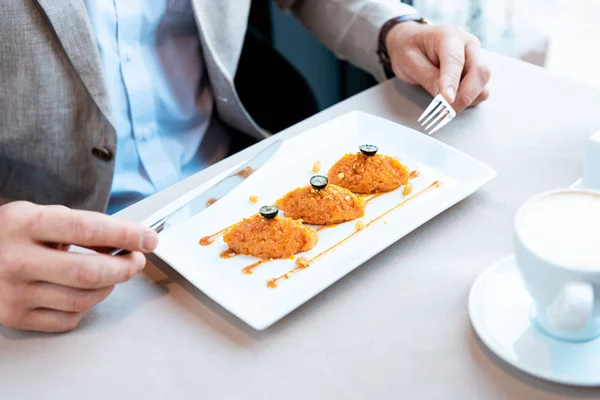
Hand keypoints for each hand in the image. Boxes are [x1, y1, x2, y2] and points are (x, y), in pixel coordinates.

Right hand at [0, 201, 158, 332]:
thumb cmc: (13, 235)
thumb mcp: (42, 216)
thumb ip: (83, 226)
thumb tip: (128, 241)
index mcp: (26, 224)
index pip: (87, 229)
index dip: (126, 234)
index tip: (150, 239)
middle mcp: (17, 259)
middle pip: (90, 272)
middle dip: (125, 267)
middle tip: (136, 260)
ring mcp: (14, 292)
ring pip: (83, 299)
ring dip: (109, 287)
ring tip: (110, 274)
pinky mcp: (15, 317)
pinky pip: (68, 319)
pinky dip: (86, 306)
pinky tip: (84, 291)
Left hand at [386, 22, 490, 112]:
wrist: (411, 41)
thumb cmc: (409, 49)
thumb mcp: (410, 62)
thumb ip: (428, 78)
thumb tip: (444, 98)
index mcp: (449, 36)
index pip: (455, 60)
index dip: (452, 82)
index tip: (447, 101)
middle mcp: (468, 44)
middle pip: (480, 71)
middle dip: (465, 96)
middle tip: (445, 112)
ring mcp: (476, 57)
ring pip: (483, 83)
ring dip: (468, 99)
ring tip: (444, 105)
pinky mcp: (476, 71)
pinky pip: (480, 90)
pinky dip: (468, 100)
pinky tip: (450, 101)